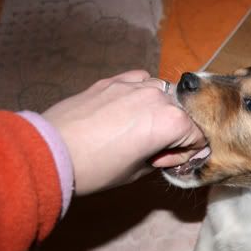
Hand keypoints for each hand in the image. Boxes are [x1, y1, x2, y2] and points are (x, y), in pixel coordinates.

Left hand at [42, 70, 206, 194]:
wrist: (52, 152)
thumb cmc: (98, 168)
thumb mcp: (138, 172)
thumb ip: (162, 158)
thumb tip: (166, 152)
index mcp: (172, 122)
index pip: (198, 136)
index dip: (183, 154)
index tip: (161, 163)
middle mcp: (159, 97)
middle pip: (184, 113)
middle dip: (174, 131)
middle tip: (150, 149)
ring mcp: (135, 84)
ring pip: (164, 92)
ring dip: (160, 110)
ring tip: (139, 126)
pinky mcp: (113, 80)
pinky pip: (141, 79)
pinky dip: (142, 92)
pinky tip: (128, 107)